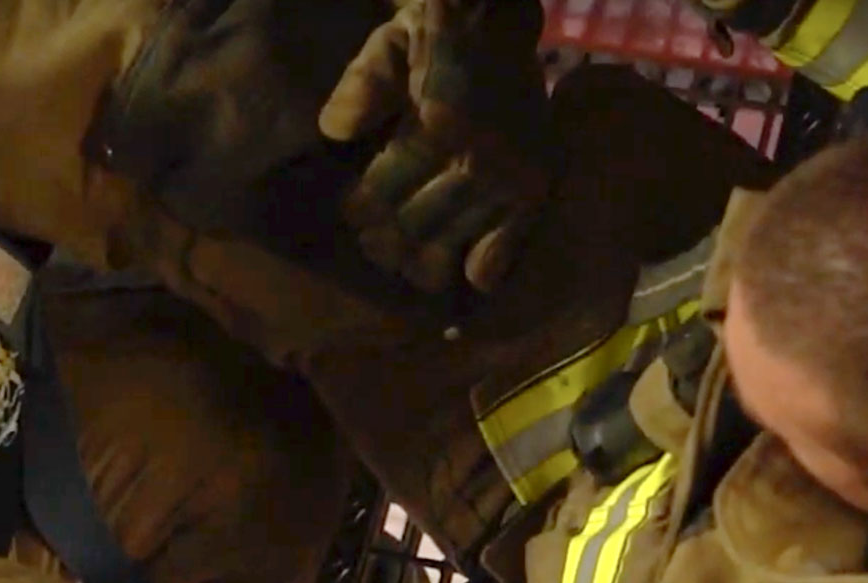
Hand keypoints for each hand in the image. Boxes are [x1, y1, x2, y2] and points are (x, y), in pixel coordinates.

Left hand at [319, 0, 553, 293]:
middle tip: (374, 243)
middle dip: (384, 242)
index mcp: (436, 127)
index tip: (353, 214)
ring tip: (408, 260)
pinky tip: (466, 273)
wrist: (499, 25)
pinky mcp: (533, 190)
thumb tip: (334, 133)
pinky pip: (503, 250)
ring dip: (421, 262)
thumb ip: (360, 87)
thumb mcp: (387, 46)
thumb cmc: (434, 38)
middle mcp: (475, 160)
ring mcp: (508, 181)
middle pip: (412, 230)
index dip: (358, 212)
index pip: (381, 195)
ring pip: (450, 248)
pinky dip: (481, 268)